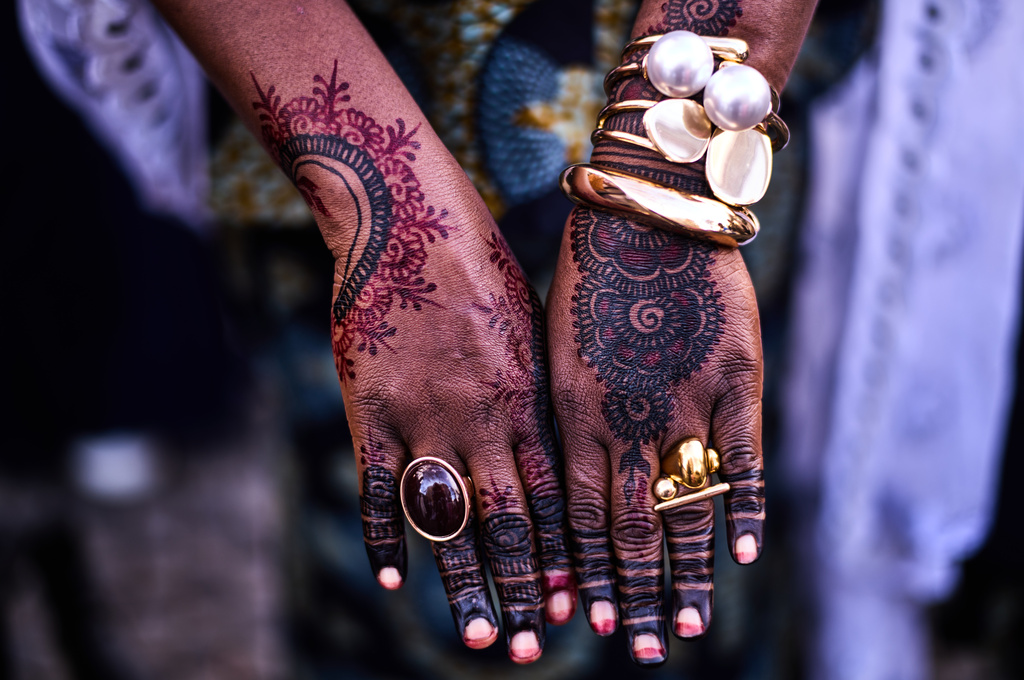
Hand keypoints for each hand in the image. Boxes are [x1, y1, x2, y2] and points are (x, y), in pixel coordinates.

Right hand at [248, 65, 575, 663]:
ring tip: (484, 637)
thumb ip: (538, 389)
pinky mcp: (370, 409)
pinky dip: (388, 537)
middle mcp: (482, 420)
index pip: (552, 496)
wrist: (407, 216)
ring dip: (466, 585)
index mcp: (527, 397)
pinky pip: (379, 489)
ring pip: (449, 521)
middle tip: (538, 645)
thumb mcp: (529, 323)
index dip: (565, 554)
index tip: (579, 603)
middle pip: (508, 523)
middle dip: (527, 588)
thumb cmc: (480, 263)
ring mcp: (423, 418)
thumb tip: (553, 444)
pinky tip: (398, 579)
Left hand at [546, 206, 763, 663]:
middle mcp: (625, 420)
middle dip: (633, 594)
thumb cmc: (589, 273)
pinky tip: (744, 555)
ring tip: (688, 629)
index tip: (586, 621)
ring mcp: (682, 403)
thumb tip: (563, 469)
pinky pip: (743, 458)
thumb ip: (563, 412)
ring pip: (685, 510)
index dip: (585, 572)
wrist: (645, 208)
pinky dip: (743, 509)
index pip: (580, 515)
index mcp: (574, 413)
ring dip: (685, 575)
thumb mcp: (555, 345)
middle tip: (641, 649)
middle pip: (630, 529)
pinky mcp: (734, 379)